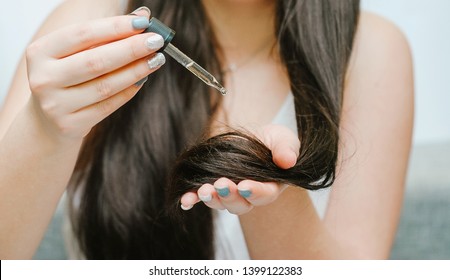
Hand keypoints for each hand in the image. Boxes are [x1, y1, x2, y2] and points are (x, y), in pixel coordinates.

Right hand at [26, 7, 163, 141]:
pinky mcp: (70, 125)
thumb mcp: (74, 54)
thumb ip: (105, 35)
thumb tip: (142, 16)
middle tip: (157, 41)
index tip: (143, 23)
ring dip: (136, 71)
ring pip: (105, 86)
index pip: (82, 34)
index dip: (115, 27)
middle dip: (131, 49)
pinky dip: (129, 91)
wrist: (47, 121)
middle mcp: (44, 78)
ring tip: (156, 59)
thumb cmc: (65, 78)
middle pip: (96, 61)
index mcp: (40, 52)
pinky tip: (143, 79)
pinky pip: (108, 105)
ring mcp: (55, 105)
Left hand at [180, 124, 299, 214]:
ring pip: (220, 202)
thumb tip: (287, 161)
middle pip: (239, 204)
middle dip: (229, 196)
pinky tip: (185, 200)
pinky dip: (193, 199)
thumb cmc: (274, 143)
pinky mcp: (213, 186)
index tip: (244, 186)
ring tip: (203, 190)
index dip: (254, 192)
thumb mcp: (284, 140)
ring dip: (211, 199)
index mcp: (269, 187)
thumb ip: (287, 150)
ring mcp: (230, 192)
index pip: (264, 194)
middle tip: (221, 185)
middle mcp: (248, 195)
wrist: (257, 141)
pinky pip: (202, 196)